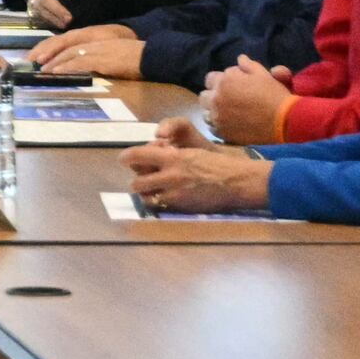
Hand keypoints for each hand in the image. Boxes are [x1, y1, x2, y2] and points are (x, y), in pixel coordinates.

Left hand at [28, 25, 139, 80]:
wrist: (152, 56)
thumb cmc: (137, 58)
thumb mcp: (113, 56)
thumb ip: (100, 59)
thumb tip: (89, 69)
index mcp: (95, 41)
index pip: (68, 43)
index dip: (53, 49)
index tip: (40, 56)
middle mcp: (93, 43)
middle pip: (64, 46)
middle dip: (47, 54)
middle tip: (32, 62)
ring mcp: (97, 51)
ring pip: (69, 55)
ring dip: (53, 62)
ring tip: (41, 69)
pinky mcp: (102, 60)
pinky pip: (79, 63)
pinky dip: (65, 67)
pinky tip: (56, 72)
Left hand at [127, 127, 274, 213]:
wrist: (236, 181)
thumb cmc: (215, 163)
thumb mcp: (190, 152)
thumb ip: (169, 156)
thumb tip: (152, 155)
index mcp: (171, 157)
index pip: (137, 156)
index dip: (127, 158)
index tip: (123, 160)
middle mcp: (170, 175)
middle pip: (137, 182)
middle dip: (136, 181)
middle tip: (140, 179)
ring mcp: (176, 193)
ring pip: (147, 197)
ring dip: (146, 194)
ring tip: (150, 191)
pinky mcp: (183, 207)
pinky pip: (163, 206)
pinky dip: (160, 203)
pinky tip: (166, 199)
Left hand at [201, 59, 295, 145]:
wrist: (285, 121)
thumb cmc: (274, 95)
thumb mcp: (262, 74)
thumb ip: (247, 65)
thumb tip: (240, 58)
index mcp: (223, 81)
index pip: (210, 79)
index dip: (220, 82)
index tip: (230, 87)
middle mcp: (216, 98)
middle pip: (205, 96)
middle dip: (213, 97)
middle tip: (227, 101)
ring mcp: (218, 117)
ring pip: (206, 112)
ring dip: (214, 112)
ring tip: (227, 114)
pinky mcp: (223, 132)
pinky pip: (212, 128)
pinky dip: (218, 126)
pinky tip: (229, 125)